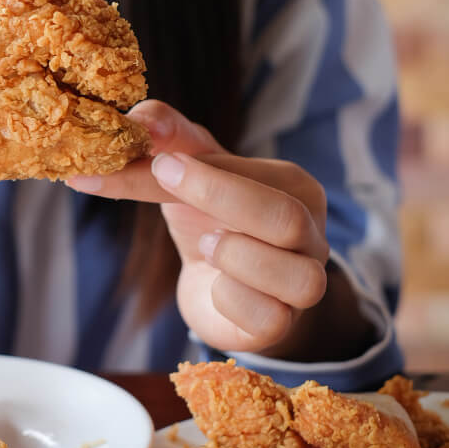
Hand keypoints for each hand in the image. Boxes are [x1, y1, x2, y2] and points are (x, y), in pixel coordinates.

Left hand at [66, 100, 328, 353]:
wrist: (217, 290)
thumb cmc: (207, 219)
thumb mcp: (185, 171)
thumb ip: (164, 137)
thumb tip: (136, 121)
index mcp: (294, 187)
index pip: (252, 174)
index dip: (200, 169)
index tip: (153, 159)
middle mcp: (312, 234)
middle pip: (285, 218)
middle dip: (219, 198)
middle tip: (163, 180)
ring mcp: (304, 284)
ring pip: (294, 276)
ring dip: (236, 257)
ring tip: (206, 245)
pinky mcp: (281, 326)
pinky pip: (269, 317)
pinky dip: (231, 300)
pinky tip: (215, 286)